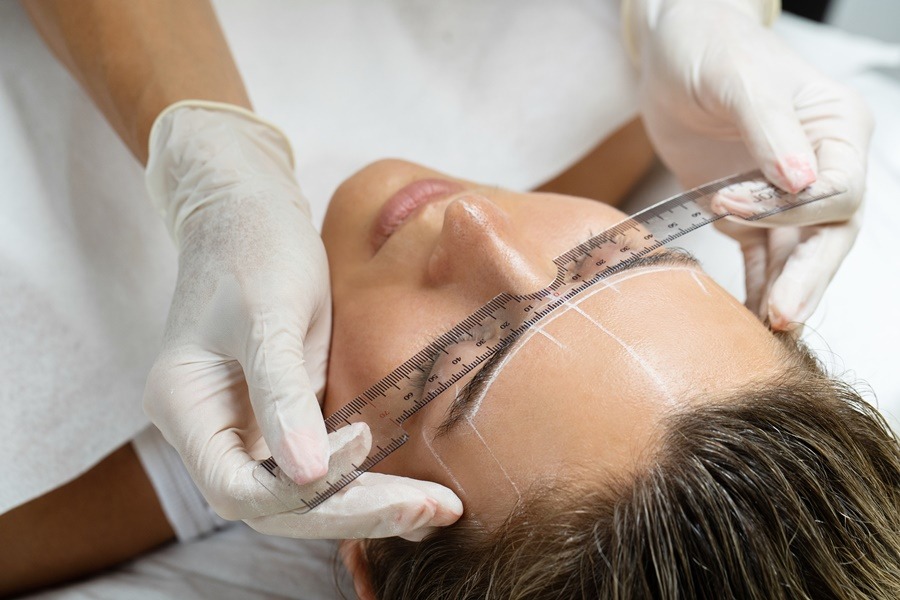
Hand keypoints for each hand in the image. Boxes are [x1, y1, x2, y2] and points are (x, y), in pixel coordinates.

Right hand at [143, 101, 460, 537]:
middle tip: (433, 510)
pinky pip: (320, 468)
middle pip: (276, 505)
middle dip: (354, 511)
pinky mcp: (282, 418)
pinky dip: (364, 482)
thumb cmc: (253, 246)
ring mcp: (246, 428)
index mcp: (186, 407)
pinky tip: (413, 489)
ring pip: (302, 495)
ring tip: (437, 509)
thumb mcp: (268, 313)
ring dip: (368, 506)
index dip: (302, 485)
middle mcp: (212, 432)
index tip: (363, 441)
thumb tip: (308, 474)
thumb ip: (282, 394)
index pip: (239, 489)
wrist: (248, 210)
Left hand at [625, 0, 872, 328]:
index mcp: (837, 129)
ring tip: (764, 330)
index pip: (838, 190)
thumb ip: (770, 128)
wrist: (674, 52)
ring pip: (797, 254)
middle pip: (829, 234)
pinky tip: (745, 317)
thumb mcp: (739, 76)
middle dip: (806, 276)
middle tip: (780, 315)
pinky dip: (754, 286)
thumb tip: (803, 180)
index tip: (730, 204)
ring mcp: (783, 194)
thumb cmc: (712, 48)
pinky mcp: (746, 212)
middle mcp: (821, 165)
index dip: (790, 208)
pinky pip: (759, 257)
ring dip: (782, 291)